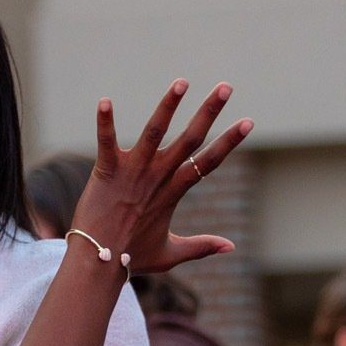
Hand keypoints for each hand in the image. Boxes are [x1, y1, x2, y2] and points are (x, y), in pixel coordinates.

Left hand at [71, 80, 252, 276]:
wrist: (97, 263)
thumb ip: (201, 246)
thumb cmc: (131, 256)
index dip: (228, 142)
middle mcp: (157, 177)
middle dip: (208, 112)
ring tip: (182, 83)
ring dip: (168, 107)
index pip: (208, 162)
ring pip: (154, 133)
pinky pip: (106, 142)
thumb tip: (231, 247)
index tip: (247, 122)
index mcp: (173, 192)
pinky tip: (104, 100)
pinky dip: (105, 122)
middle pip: (189, 140)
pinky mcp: (107, 171)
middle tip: (225, 87)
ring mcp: (133, 172)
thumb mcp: (170, 253)